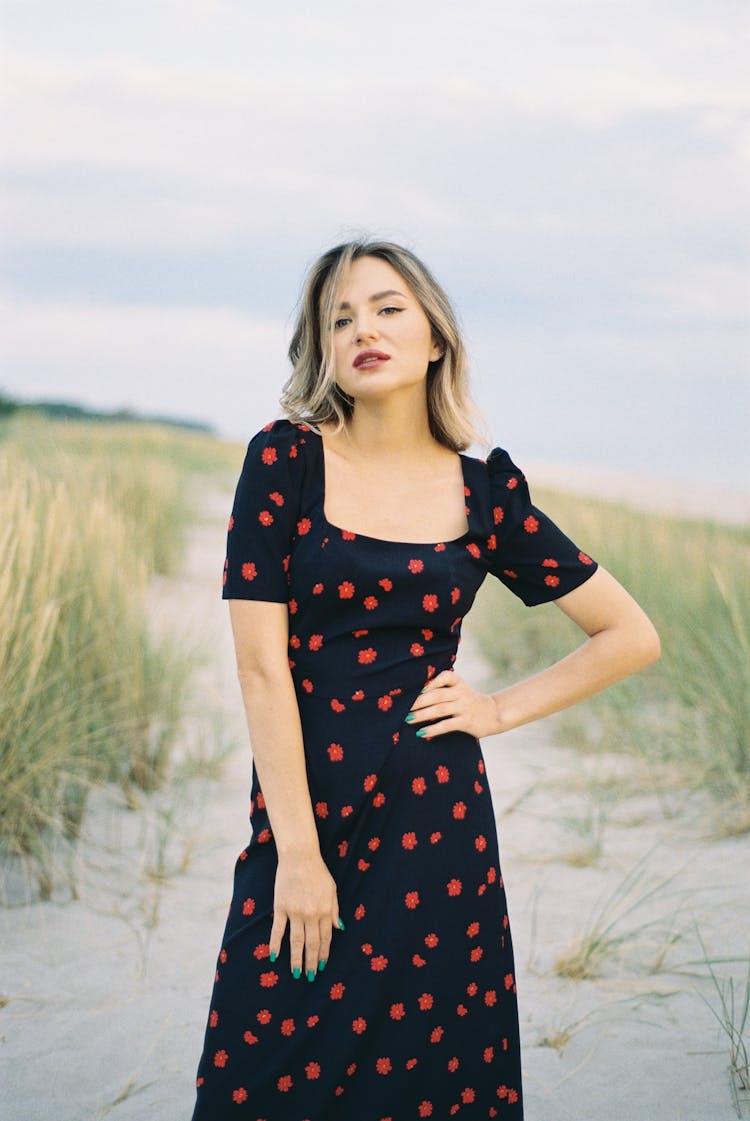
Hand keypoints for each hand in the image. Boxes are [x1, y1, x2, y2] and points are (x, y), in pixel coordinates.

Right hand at [269, 850, 342, 980]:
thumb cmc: (318, 871)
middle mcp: (311, 914)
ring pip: (296, 941)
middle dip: (311, 962)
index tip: (322, 966)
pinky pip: (278, 930)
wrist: (300, 857)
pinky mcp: (281, 908)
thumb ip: (334, 910)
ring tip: (296, 973)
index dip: (324, 954)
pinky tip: (274, 956)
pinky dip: (275, 944)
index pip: (325, 938)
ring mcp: (295, 912)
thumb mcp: (332, 889)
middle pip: (311, 944)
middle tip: (310, 977)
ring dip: (296, 959)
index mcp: (325, 911)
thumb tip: (339, 928)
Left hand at [405, 670, 499, 739]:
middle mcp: (461, 693)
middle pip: (437, 695)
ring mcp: (464, 707)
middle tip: (402, 707)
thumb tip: (414, 693)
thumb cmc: (468, 701)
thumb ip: (442, 688)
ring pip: (439, 710)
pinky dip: (433, 729)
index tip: (417, 687)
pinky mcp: (467, 722)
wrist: (494, 714)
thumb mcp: (460, 689)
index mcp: (459, 683)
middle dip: (418, 701)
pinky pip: (447, 725)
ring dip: (421, 715)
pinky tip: (421, 733)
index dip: (431, 681)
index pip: (445, 676)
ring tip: (407, 719)